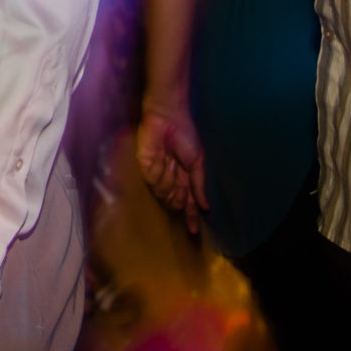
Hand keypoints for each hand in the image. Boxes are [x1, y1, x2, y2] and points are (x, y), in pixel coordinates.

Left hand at [136, 100, 207, 226]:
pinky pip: (153, 180)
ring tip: (171, 162)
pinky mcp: (144, 166)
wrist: (168, 118)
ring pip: (163, 193)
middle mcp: (170, 177)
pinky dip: (160, 172)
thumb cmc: (186, 136)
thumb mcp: (198, 162)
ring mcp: (157, 173)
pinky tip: (163, 159)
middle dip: (178, 198)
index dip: (190, 217)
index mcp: (184, 176)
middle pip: (174, 201)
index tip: (193, 232)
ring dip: (170, 181)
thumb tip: (205, 207)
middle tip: (179, 179)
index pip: (188, 202)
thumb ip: (199, 186)